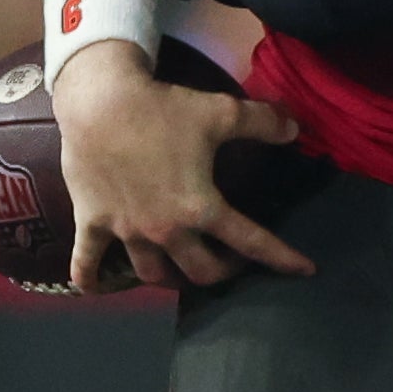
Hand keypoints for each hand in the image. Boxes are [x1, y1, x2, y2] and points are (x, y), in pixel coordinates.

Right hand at [52, 40, 313, 292]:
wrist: (100, 103)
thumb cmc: (164, 109)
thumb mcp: (222, 112)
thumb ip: (262, 122)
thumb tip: (295, 129)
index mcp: (201, 208)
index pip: (250, 241)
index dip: (281, 258)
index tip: (305, 270)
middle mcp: (166, 230)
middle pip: (200, 272)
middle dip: (223, 272)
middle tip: (231, 259)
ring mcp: (126, 232)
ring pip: (152, 274)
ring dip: (169, 277)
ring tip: (179, 268)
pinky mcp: (92, 223)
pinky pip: (86, 263)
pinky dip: (90, 280)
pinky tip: (93, 288)